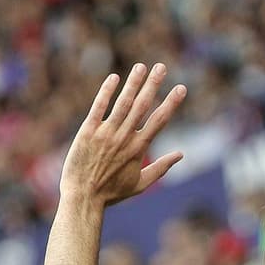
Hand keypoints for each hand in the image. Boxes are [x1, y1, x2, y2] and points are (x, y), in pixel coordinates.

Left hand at [59, 62, 186, 205]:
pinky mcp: (88, 132)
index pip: (159, 120)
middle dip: (153, 85)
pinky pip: (99, 107)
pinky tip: (114, 78)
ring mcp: (106, 133)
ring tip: (141, 66)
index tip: (181, 88)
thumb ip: (161, 167)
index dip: (171, 102)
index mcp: (138, 148)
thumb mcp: (140, 184)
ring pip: (123, 103)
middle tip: (161, 67)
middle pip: (142, 106)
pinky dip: (106, 92)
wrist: (83, 198)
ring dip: (133, 83)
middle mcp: (124, 138)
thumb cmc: (111, 193)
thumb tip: (181, 154)